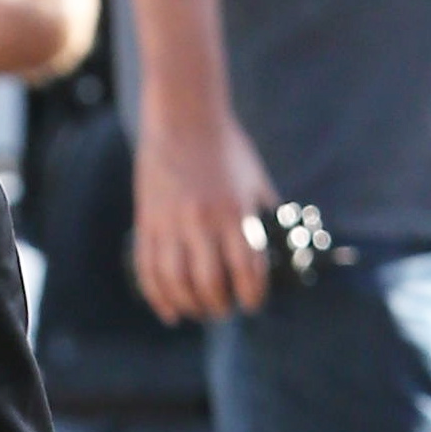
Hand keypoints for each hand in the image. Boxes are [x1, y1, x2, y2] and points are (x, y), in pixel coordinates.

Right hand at [131, 106, 277, 324]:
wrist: (184, 119)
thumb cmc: (227, 150)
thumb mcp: (256, 181)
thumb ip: (265, 217)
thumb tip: (283, 250)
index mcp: (234, 211)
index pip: (247, 268)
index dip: (252, 295)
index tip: (253, 303)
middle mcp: (201, 221)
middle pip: (209, 283)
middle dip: (220, 306)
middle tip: (226, 310)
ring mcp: (170, 223)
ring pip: (175, 281)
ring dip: (190, 306)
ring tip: (200, 311)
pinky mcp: (147, 222)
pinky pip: (148, 269)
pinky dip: (158, 297)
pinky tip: (171, 312)